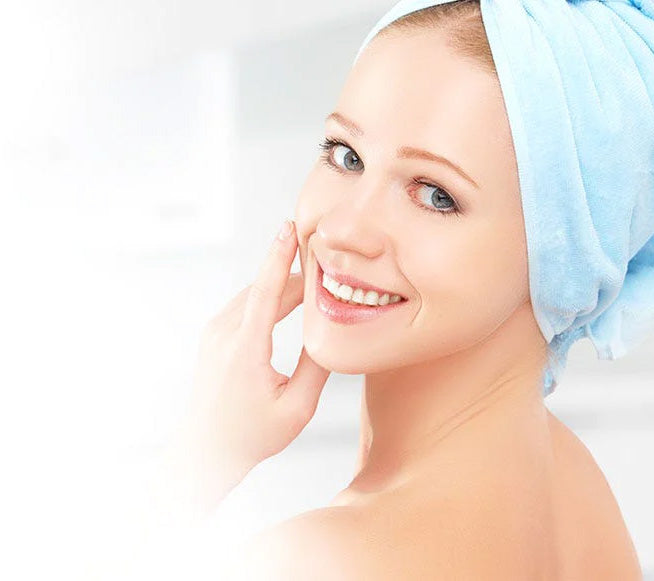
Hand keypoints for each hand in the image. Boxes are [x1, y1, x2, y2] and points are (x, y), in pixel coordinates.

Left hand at [176, 219, 330, 509]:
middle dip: (297, 276)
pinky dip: (268, 297)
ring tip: (314, 282)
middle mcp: (223, 334)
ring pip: (254, 295)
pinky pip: (244, 306)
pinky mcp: (213, 337)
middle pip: (265, 289)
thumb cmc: (252, 435)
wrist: (205, 452)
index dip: (279, 256)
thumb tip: (333, 333)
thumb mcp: (297, 409)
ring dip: (282, 286)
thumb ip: (318, 368)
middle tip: (329, 266)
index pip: (264, 291)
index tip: (290, 227)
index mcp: (244, 349)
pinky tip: (288, 301)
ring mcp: (214, 334)